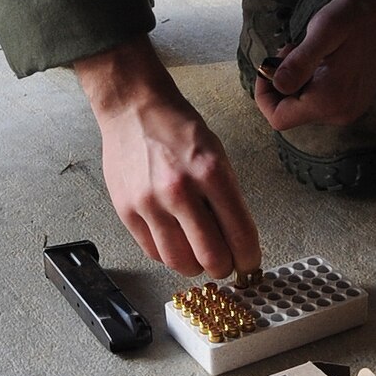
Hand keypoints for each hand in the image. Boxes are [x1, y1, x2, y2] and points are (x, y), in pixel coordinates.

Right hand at [74, 36, 260, 278]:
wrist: (133, 109)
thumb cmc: (177, 128)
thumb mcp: (217, 153)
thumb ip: (227, 197)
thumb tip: (236, 239)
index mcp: (210, 172)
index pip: (239, 233)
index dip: (249, 257)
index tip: (249, 263)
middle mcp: (179, 191)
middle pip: (210, 257)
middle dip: (223, 266)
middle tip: (225, 263)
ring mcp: (149, 203)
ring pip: (179, 262)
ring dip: (194, 265)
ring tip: (198, 254)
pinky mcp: (126, 210)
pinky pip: (152, 252)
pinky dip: (168, 254)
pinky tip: (174, 240)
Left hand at [253, 0, 375, 132]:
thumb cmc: (356, 19)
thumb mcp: (324, 31)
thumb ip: (300, 62)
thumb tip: (278, 85)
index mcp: (329, 99)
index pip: (278, 119)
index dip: (264, 96)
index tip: (269, 67)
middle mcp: (340, 113)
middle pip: (291, 113)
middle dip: (282, 84)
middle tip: (292, 51)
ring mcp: (348, 111)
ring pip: (304, 107)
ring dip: (296, 82)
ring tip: (308, 52)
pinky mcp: (353, 104)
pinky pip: (320, 103)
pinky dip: (311, 84)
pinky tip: (320, 61)